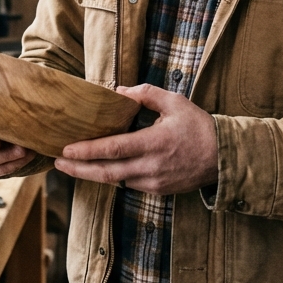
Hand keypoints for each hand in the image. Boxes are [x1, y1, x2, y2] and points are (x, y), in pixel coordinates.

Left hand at [54, 84, 218, 195]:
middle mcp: (152, 166)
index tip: (66, 149)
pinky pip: (128, 185)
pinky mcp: (158, 190)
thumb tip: (120, 91)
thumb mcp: (175, 102)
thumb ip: (146, 94)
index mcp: (155, 143)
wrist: (224, 157)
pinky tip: (98, 169)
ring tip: (71, 165)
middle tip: (57, 161)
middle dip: (79, 168)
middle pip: (107, 172)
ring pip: (115, 181)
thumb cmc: (199, 127)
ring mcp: (154, 182)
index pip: (114, 149)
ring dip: (91, 174)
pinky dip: (111, 177)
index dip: (88, 150)